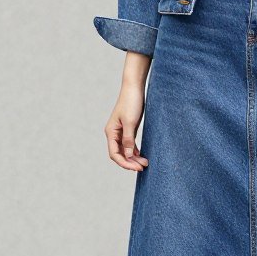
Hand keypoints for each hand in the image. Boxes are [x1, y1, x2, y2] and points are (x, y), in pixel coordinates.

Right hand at [104, 52, 150, 170]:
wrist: (135, 87)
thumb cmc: (131, 102)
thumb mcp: (130, 122)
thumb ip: (128, 139)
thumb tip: (128, 155)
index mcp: (111, 132)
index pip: (114, 154)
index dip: (125, 163)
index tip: (137, 167)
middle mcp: (114, 133)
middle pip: (119, 154)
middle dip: (130, 162)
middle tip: (143, 167)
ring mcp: (121, 131)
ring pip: (125, 150)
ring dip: (134, 158)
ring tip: (145, 163)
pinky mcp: (128, 128)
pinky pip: (130, 144)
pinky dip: (135, 151)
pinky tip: (142, 156)